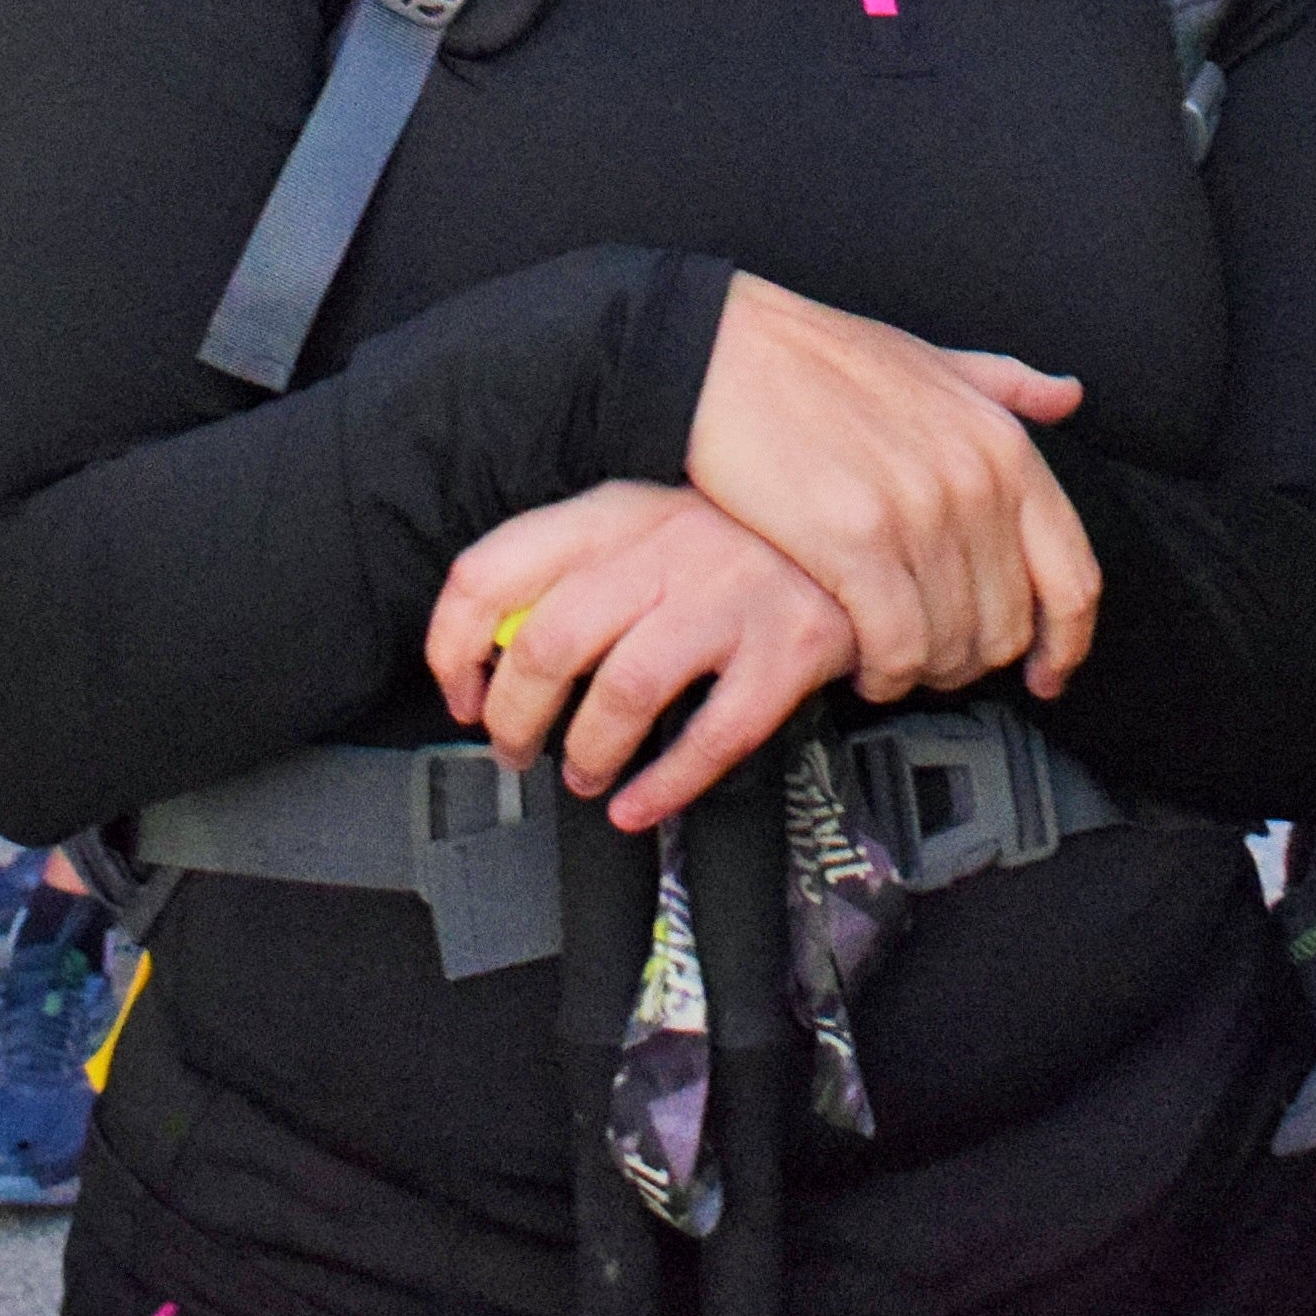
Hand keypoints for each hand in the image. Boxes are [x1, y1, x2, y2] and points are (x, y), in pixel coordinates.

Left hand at [428, 480, 860, 832]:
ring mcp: (729, 599)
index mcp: (614, 511)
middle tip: (517, 750)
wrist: (860, 530)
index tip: (461, 694)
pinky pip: (715, 735)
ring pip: (624, 690)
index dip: (455, 647)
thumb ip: (570, 568)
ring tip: (585, 776)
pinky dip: (665, 785)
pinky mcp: (787, 651)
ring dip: (586, 754)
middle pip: (549, 642)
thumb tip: (489, 650)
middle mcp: (665, 548)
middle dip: (514, 718)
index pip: (493, 570)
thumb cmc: (734, 536)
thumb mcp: (643, 522)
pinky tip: (640, 805)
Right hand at [682, 274, 1097, 705]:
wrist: (725, 351)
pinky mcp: (855, 542)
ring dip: (922, 672)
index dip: (1066, 645)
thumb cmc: (817, 359)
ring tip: (891, 661)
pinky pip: (897, 647)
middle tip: (934, 662)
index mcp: (1004, 445)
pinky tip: (861, 665)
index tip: (1050, 674)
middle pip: (1008, 627)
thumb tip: (1067, 395)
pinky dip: (883, 673)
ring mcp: (918, 513)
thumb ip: (1006, 384)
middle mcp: (976, 482)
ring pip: (952, 646)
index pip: (1074, 578)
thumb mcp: (933, 359)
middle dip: (971, 661)